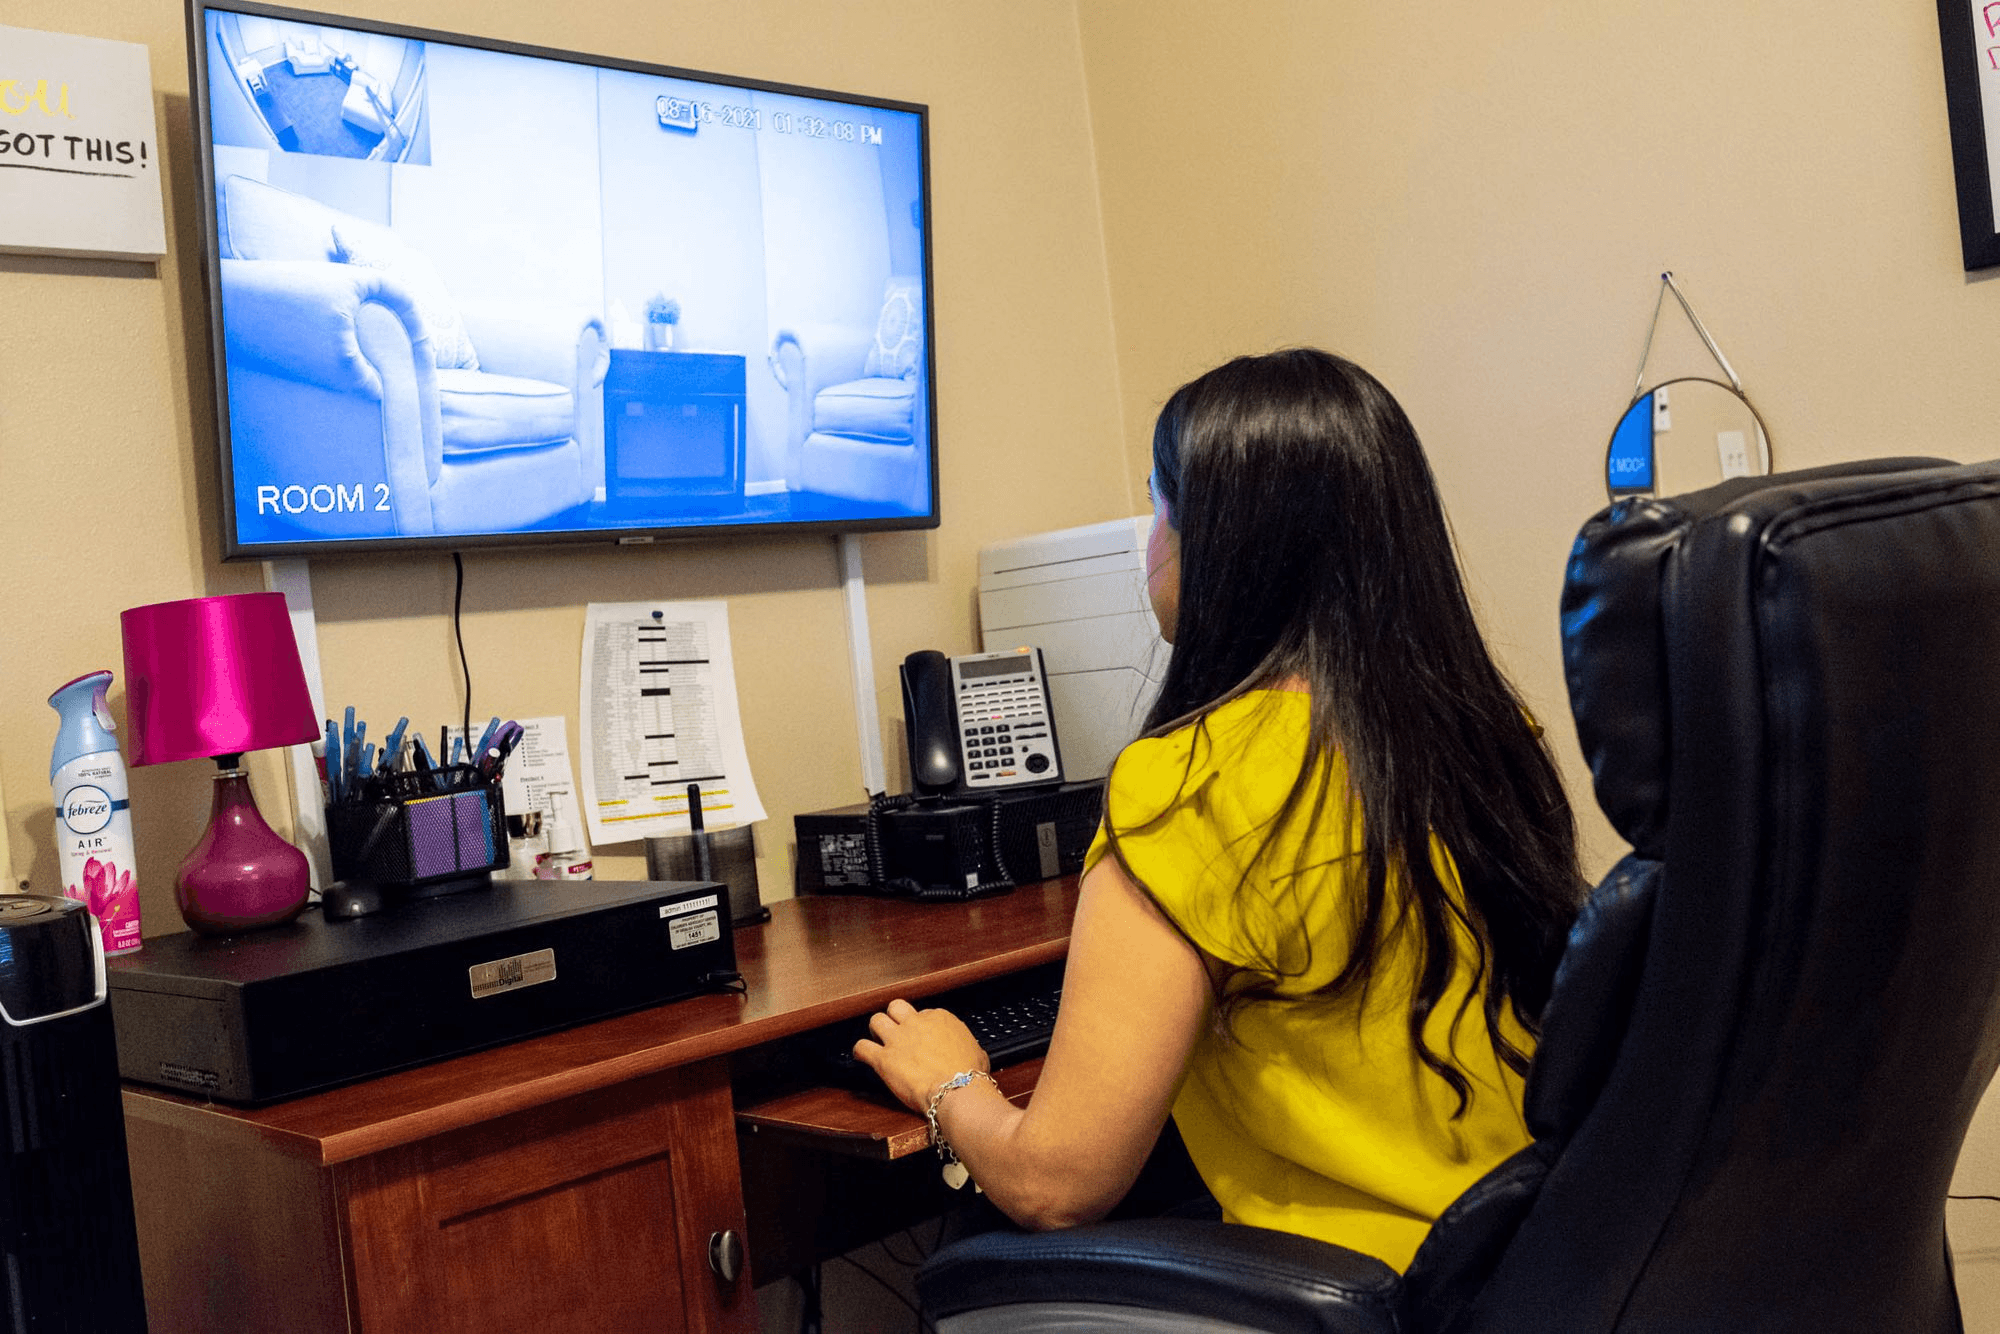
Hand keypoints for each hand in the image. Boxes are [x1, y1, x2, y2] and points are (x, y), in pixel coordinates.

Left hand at [852, 998, 988, 1112]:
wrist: (958, 1091)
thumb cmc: (969, 1076)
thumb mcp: (977, 1052)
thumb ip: (966, 1045)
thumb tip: (969, 1051)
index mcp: (940, 1019)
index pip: (924, 1014)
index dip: (921, 1027)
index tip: (922, 1037)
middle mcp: (917, 1024)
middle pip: (896, 1007)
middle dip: (894, 1017)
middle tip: (895, 1030)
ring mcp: (899, 1039)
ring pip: (876, 1020)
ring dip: (875, 1029)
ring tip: (877, 1039)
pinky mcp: (884, 1059)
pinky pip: (862, 1047)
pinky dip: (860, 1051)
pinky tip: (861, 1055)